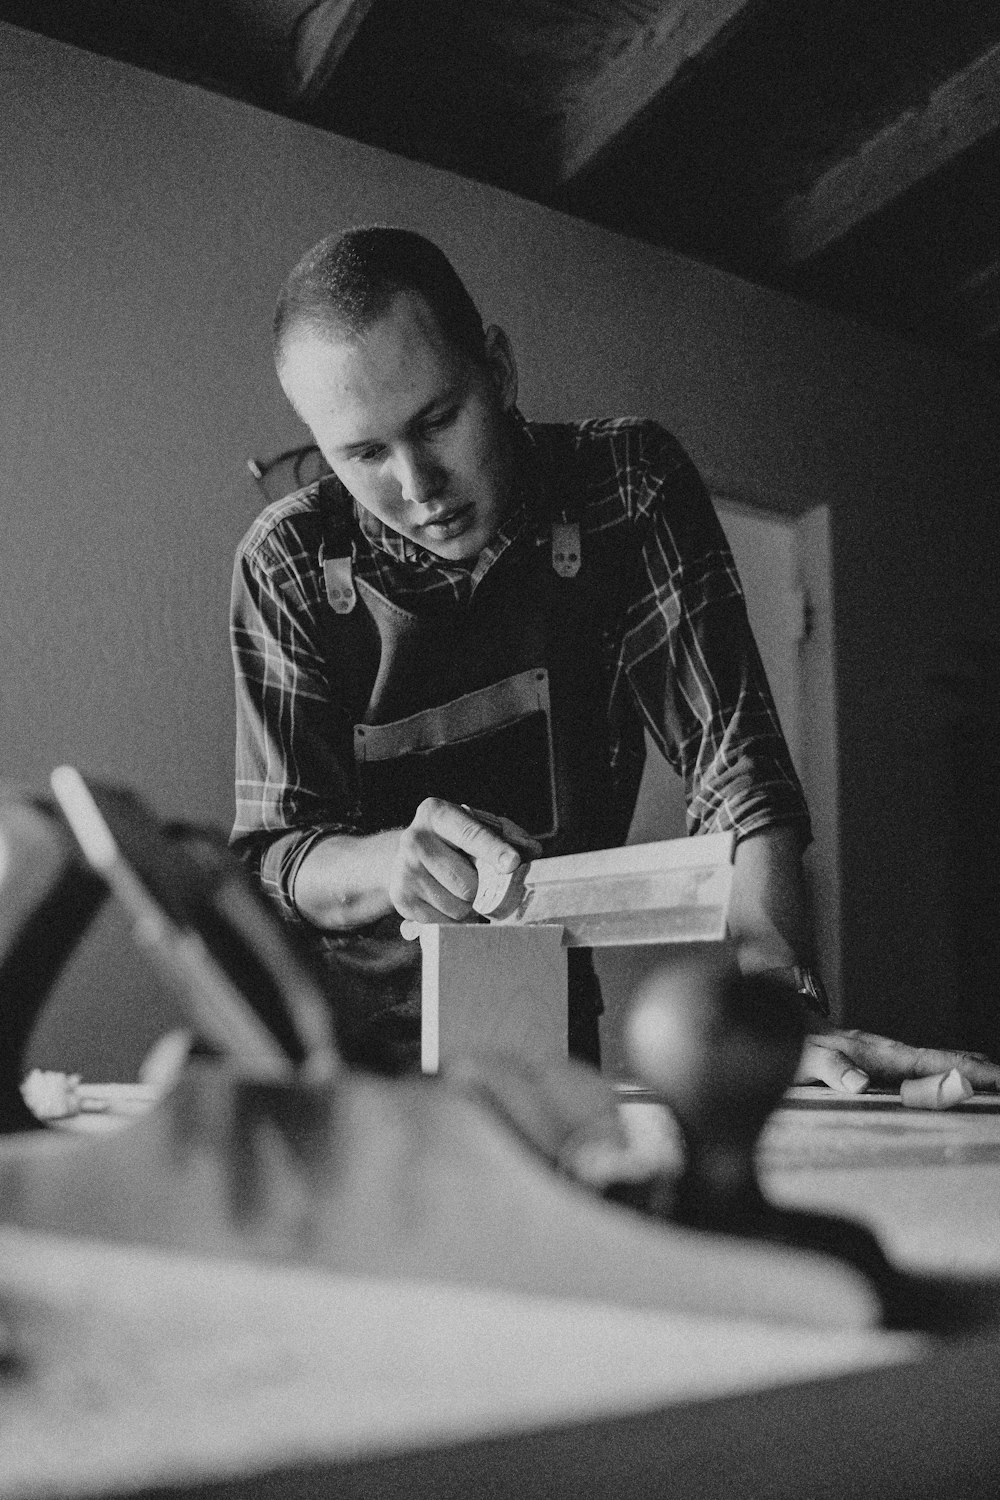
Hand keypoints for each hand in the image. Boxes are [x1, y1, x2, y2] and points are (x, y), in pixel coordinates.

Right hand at [391, 798, 529, 931]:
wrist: (403, 856)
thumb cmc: (452, 841)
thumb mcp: (477, 827)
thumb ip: (508, 836)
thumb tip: (533, 850)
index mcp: (436, 813)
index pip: (471, 834)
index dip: (494, 850)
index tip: (512, 862)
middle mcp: (414, 839)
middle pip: (467, 882)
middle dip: (481, 889)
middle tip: (476, 880)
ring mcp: (404, 870)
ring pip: (458, 907)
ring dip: (468, 906)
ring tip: (458, 890)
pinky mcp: (400, 898)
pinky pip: (442, 923)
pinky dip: (452, 919)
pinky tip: (445, 901)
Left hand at [797, 1028, 999, 1092]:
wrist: (787, 1030)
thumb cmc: (798, 1045)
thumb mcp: (809, 1058)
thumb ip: (832, 1069)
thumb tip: (860, 1084)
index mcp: (884, 1054)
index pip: (936, 1062)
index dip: (970, 1072)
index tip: (998, 1077)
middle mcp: (895, 1056)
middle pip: (948, 1062)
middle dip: (983, 1073)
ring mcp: (892, 1063)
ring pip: (940, 1067)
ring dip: (972, 1076)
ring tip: (998, 1087)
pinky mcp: (885, 1071)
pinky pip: (924, 1076)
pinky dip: (950, 1080)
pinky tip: (961, 1089)